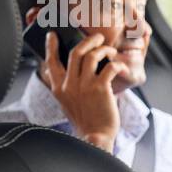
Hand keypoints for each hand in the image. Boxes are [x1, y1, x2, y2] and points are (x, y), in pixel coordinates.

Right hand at [40, 30, 128, 152]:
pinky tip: (121, 68)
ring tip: (110, 51)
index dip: (51, 46)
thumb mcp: (68, 103)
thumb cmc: (86, 120)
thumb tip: (77, 67)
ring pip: (91, 56)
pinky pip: (109, 67)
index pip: (50, 62)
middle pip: (75, 52)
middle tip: (97, 37)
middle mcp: (69, 85)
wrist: (95, 137)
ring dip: (103, 49)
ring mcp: (84, 86)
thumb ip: (68, 86)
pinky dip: (117, 64)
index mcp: (58, 88)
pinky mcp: (101, 89)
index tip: (53, 34)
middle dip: (88, 41)